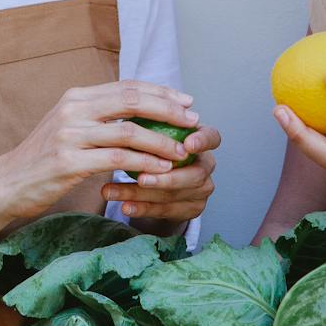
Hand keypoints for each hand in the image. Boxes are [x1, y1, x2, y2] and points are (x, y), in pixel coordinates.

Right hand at [0, 81, 200, 223]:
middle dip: (168, 110)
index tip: (187, 101)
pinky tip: (161, 169)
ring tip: (183, 150)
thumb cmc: (44, 159)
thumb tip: (141, 112)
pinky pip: (117, 159)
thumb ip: (98, 117)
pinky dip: (144, 163)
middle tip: (193, 120)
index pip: (127, 87)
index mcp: (76, 97)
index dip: (161, 92)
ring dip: (162, 141)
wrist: (7, 184)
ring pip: (129, 131)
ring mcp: (69, 135)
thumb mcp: (69, 127)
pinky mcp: (69, 162)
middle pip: (132, 101)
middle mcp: (73, 110)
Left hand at [104, 123, 220, 224]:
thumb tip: (125, 115)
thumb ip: (147, 126)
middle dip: (166, 177)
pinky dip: (142, 208)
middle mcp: (205, 166)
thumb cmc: (151, 148)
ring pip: (173, 194)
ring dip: (140, 193)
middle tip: (140, 177)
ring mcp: (201, 190)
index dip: (202, 141)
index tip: (187, 144)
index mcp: (200, 141)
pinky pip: (165, 210)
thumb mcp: (150, 134)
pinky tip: (125, 207)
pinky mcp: (192, 209)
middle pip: (194, 174)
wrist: (157, 183)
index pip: (212, 138)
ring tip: (113, 191)